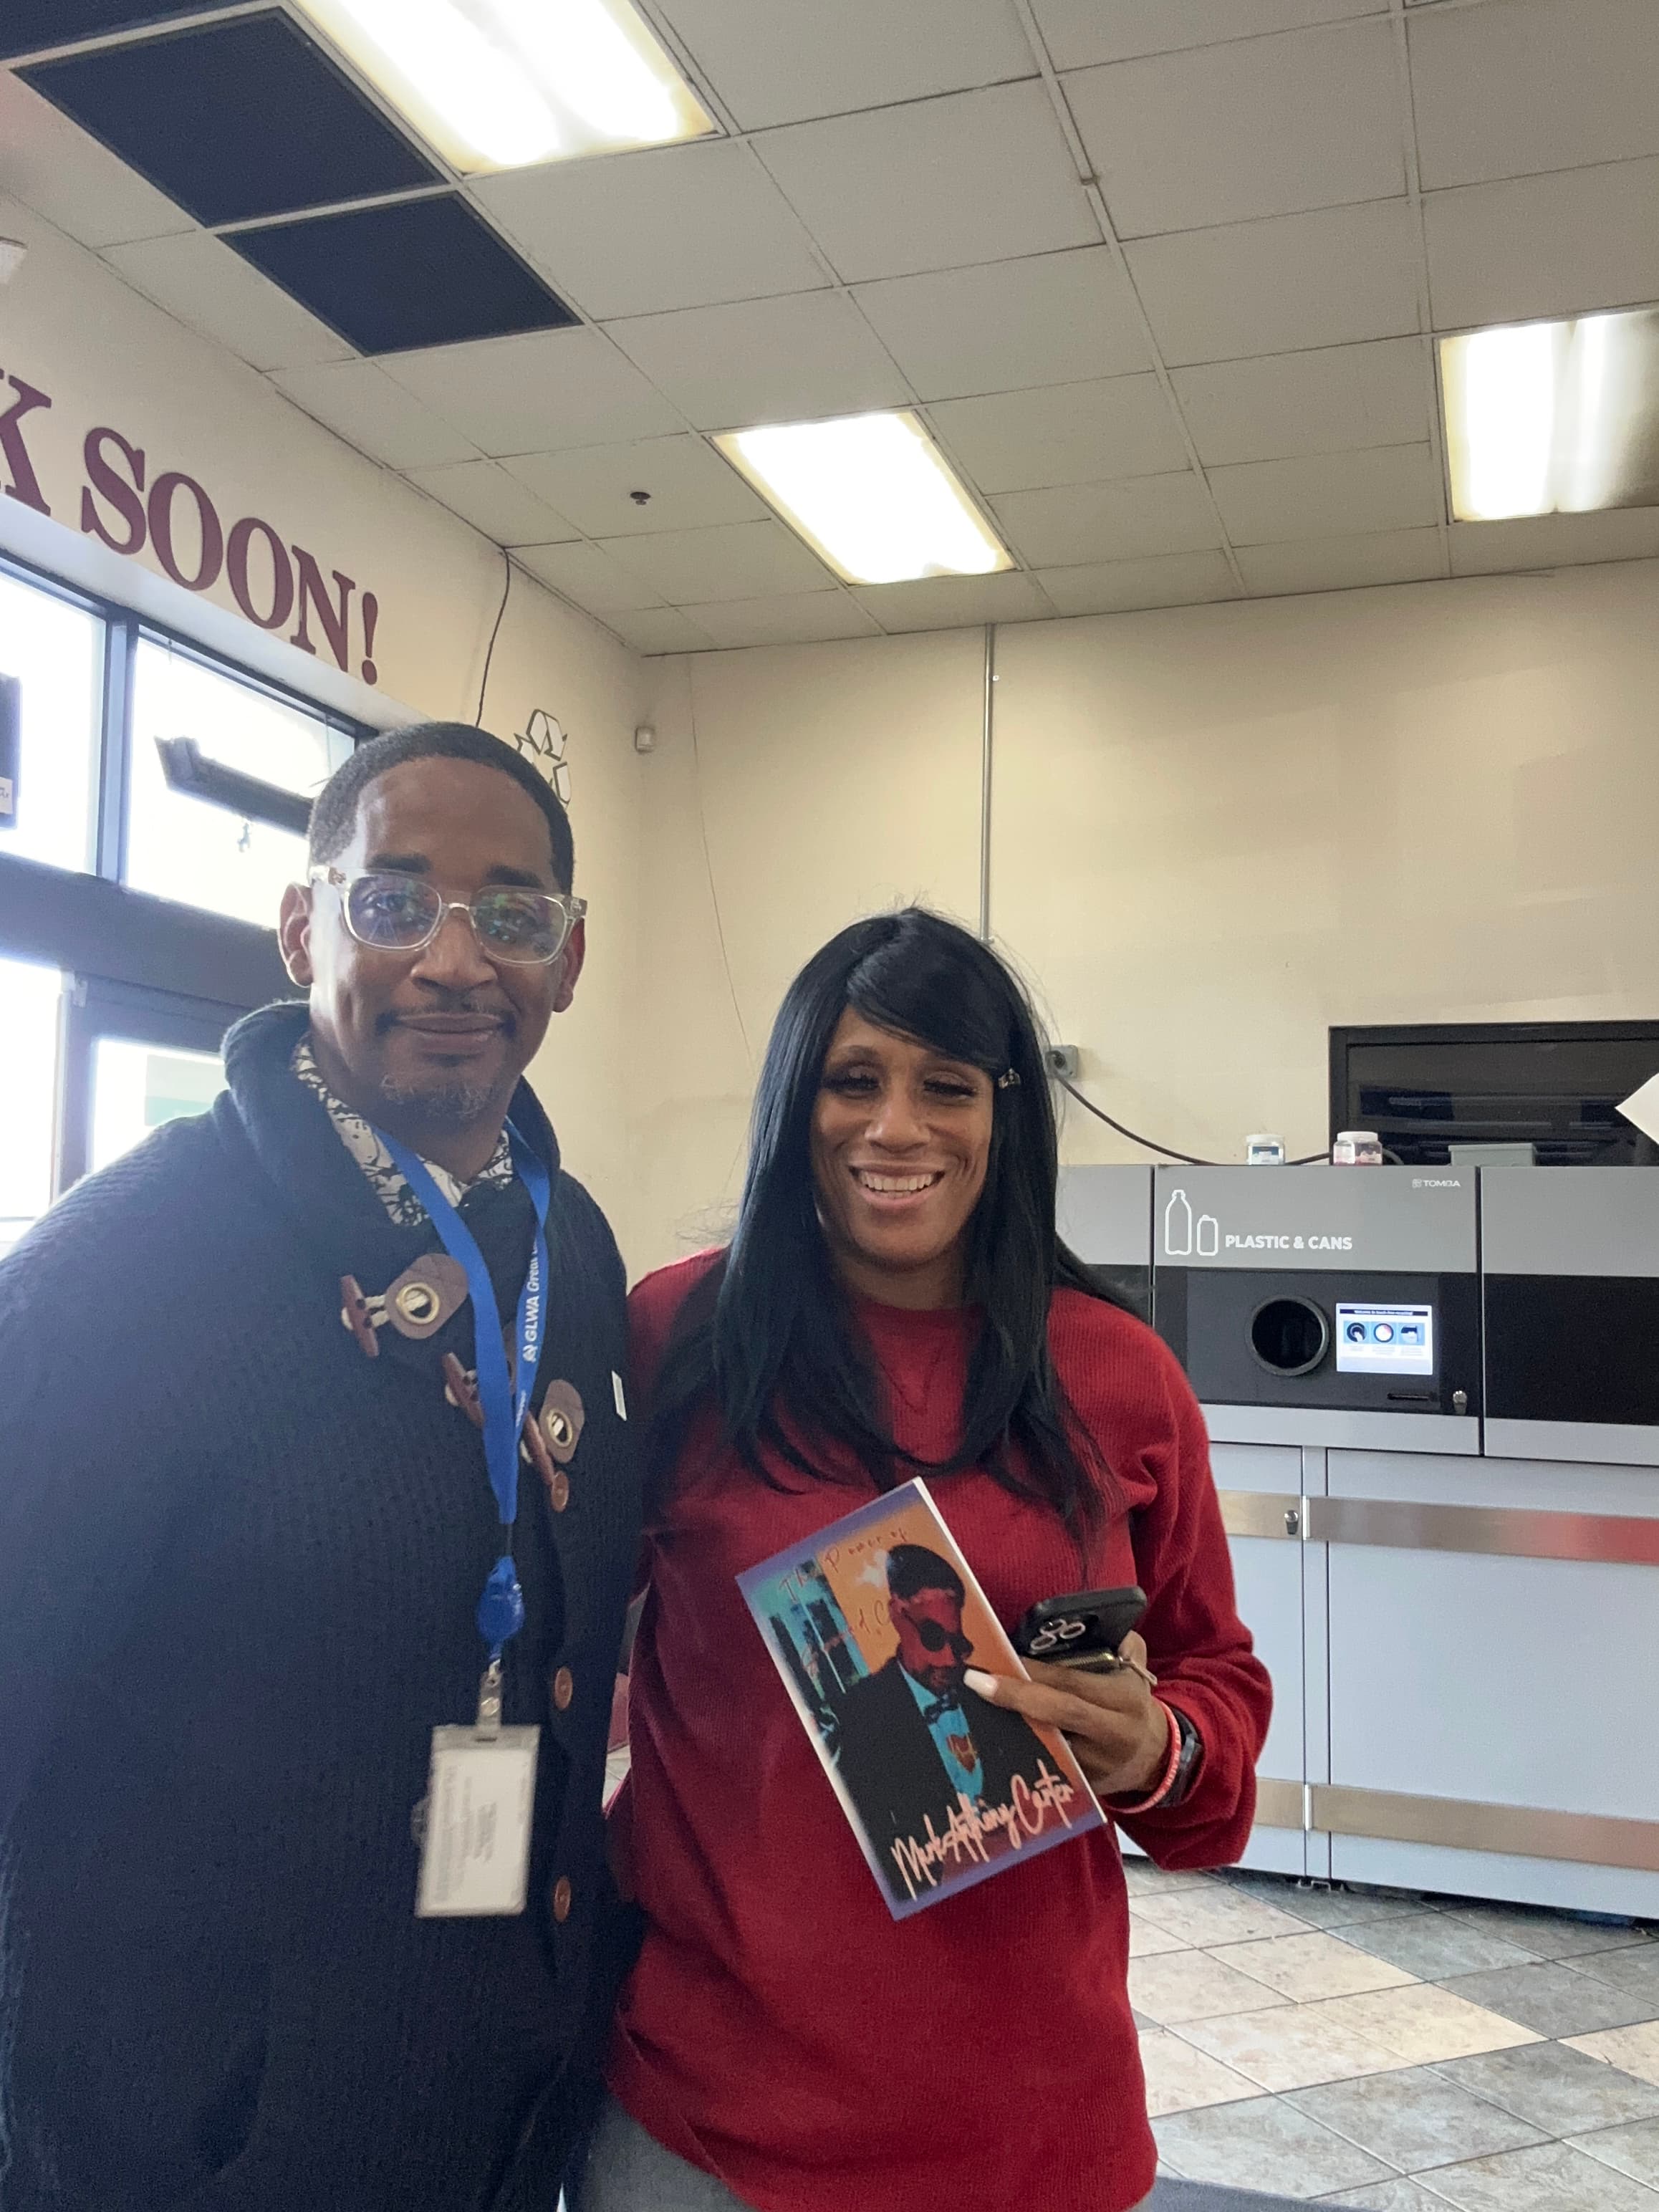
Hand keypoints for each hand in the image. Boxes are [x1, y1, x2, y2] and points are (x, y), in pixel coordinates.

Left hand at [966, 1632, 1170, 1798]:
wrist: (1154, 1758)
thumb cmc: (1132, 1704)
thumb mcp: (1136, 1672)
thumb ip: (1124, 1646)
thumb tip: (1098, 1625)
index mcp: (1125, 1700)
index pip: (1074, 1684)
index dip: (1036, 1673)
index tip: (1000, 1658)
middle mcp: (1111, 1734)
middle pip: (1059, 1713)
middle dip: (1015, 1697)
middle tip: (975, 1682)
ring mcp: (1095, 1765)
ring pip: (1047, 1745)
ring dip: (1008, 1728)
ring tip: (971, 1709)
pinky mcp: (1081, 1786)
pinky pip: (1045, 1767)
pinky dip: (1017, 1751)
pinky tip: (988, 1737)